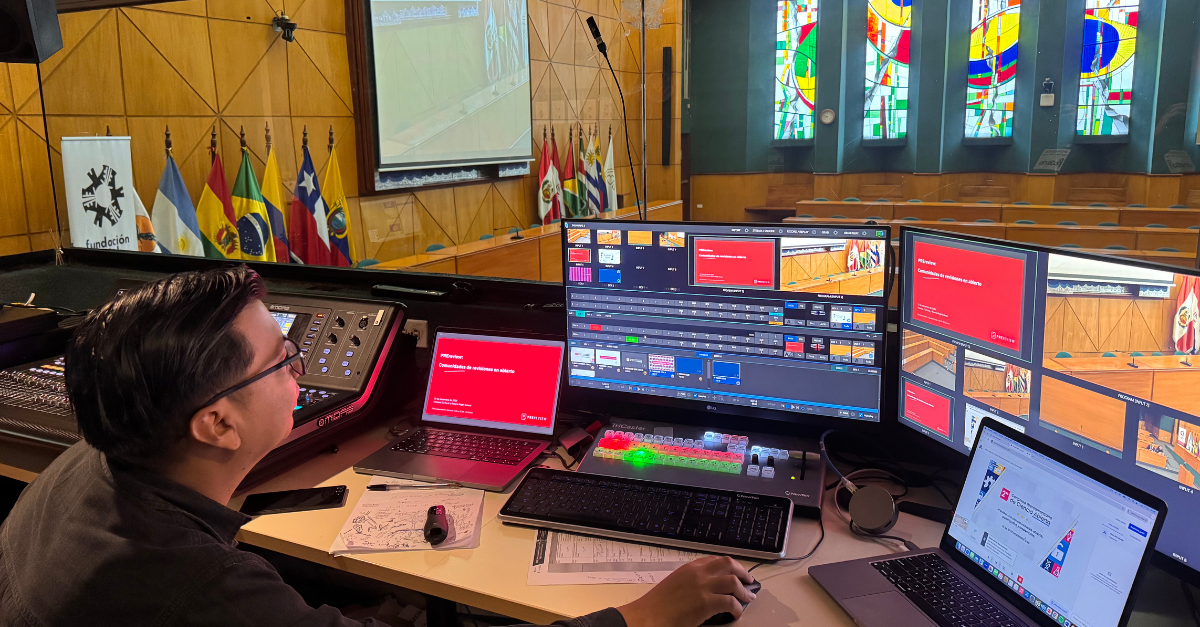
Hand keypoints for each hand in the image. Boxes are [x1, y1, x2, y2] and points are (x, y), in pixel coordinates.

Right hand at [616, 556, 756, 626]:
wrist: (649, 616)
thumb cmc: (657, 605)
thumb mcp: (675, 584)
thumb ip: (691, 581)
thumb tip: (707, 587)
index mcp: (689, 567)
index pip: (715, 559)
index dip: (730, 565)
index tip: (736, 570)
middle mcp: (698, 573)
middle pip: (729, 564)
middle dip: (743, 571)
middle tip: (749, 580)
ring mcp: (703, 587)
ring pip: (733, 582)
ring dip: (744, 590)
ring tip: (748, 597)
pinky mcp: (706, 603)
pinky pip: (731, 602)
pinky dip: (737, 608)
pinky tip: (736, 613)